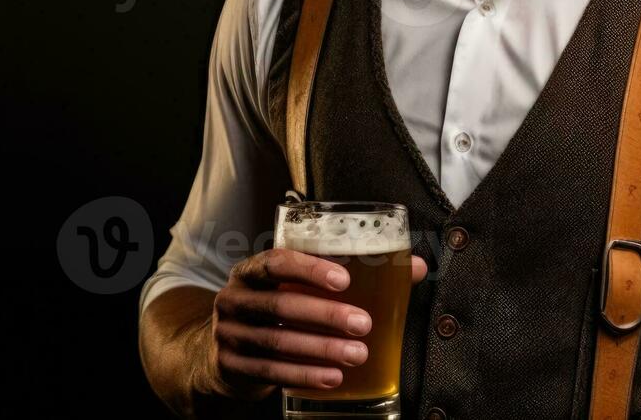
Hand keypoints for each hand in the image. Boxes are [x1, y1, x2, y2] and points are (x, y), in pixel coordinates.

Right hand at [202, 247, 427, 398]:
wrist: (224, 354)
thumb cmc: (276, 313)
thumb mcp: (298, 290)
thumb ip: (351, 276)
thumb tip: (415, 267)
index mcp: (250, 272)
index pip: (275, 262)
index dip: (308, 269)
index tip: (344, 280)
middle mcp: (234, 299)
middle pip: (279, 306)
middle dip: (324, 315)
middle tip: (363, 323)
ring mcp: (228, 334)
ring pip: (277, 343)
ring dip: (321, 349)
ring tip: (358, 354)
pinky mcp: (231, 366)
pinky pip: (270, 372)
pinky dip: (305, 375)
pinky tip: (333, 378)